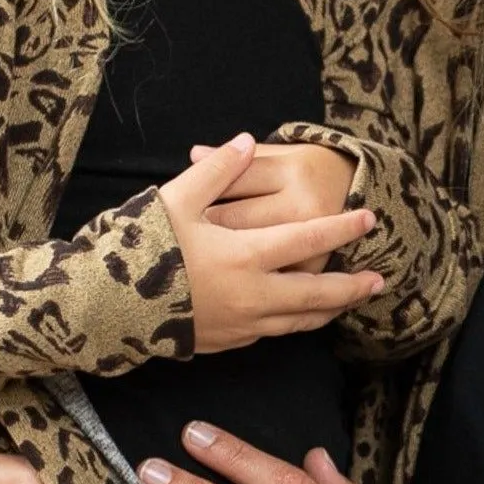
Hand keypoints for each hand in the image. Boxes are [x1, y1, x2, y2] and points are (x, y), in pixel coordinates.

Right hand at [159, 135, 383, 352]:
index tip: (369, 219)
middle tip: (380, 279)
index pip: (308, 238)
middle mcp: (251, 296)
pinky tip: (301, 313)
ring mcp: (240, 324)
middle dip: (351, 286)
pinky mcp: (226, 342)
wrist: (103, 307)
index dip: (342, 228)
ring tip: (350, 299)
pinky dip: (295, 321)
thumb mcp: (175, 200)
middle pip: (317, 293)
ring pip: (299, 321)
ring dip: (328, 309)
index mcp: (243, 256)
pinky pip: (272, 332)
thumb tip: (246, 141)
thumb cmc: (137, 249)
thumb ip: (217, 170)